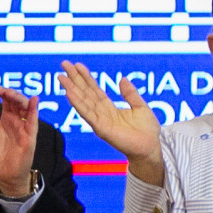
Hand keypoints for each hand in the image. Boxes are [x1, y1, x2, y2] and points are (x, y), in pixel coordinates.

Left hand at [0, 86, 39, 197]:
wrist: (2, 176)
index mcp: (6, 119)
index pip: (7, 100)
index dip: (1, 92)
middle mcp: (16, 121)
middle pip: (17, 101)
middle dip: (9, 93)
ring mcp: (24, 128)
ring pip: (26, 109)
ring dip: (19, 98)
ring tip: (10, 94)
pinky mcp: (29, 138)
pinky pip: (33, 122)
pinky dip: (34, 111)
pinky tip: (33, 101)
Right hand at [60, 62, 163, 185]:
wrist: (151, 148)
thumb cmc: (147, 131)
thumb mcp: (140, 107)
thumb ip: (130, 94)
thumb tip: (122, 79)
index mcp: (110, 108)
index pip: (94, 89)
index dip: (85, 77)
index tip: (76, 65)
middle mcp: (102, 113)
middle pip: (85, 92)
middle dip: (74, 79)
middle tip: (64, 64)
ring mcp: (100, 121)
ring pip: (83, 101)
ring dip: (71, 89)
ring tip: (61, 77)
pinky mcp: (101, 129)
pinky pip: (88, 114)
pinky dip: (78, 104)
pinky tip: (69, 94)